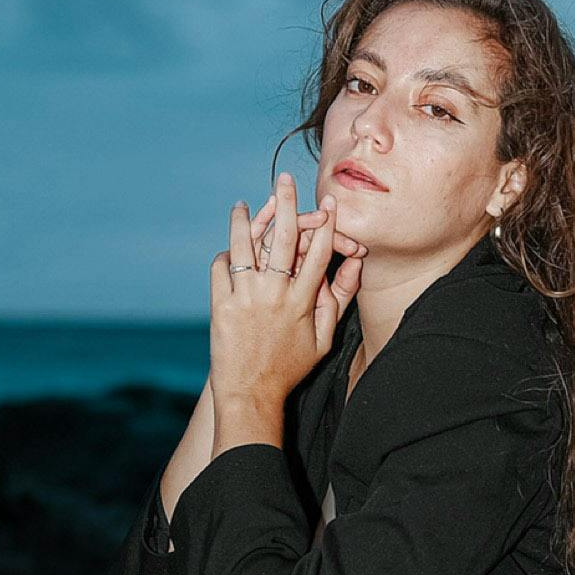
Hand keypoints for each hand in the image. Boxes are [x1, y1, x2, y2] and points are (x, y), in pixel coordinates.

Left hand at [211, 171, 366, 410]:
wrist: (250, 393)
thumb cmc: (289, 368)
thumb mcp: (323, 341)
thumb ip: (336, 302)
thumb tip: (352, 270)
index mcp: (302, 302)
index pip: (318, 252)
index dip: (325, 224)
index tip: (328, 203)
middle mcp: (275, 294)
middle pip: (282, 237)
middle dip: (286, 204)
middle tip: (285, 181)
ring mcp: (246, 297)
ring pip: (245, 245)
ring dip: (244, 220)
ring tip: (241, 205)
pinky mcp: (222, 305)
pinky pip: (222, 268)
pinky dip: (225, 255)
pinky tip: (229, 249)